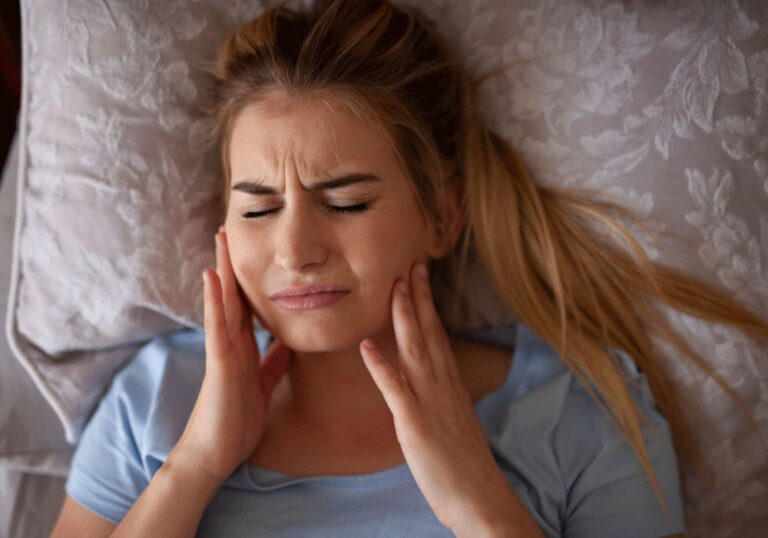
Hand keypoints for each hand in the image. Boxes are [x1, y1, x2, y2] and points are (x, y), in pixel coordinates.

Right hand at [173, 227, 291, 486]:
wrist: (217, 453)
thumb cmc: (237, 421)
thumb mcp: (263, 385)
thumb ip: (273, 363)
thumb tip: (288, 343)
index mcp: (243, 348)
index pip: (248, 305)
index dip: (251, 278)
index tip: (255, 251)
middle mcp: (231, 343)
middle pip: (233, 295)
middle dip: (234, 263)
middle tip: (233, 229)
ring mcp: (222, 350)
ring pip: (223, 303)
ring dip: (222, 270)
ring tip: (221, 238)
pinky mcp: (219, 363)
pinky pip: (218, 328)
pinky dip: (215, 301)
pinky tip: (213, 277)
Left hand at [359, 261, 537, 535]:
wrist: (480, 499)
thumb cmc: (465, 466)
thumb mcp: (455, 422)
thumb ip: (442, 398)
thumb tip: (432, 384)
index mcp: (451, 385)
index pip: (439, 335)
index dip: (428, 305)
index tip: (420, 277)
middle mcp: (443, 387)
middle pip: (429, 333)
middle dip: (418, 298)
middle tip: (409, 265)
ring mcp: (430, 403)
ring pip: (415, 351)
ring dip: (403, 318)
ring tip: (392, 288)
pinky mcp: (414, 425)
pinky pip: (395, 390)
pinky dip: (380, 367)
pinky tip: (365, 346)